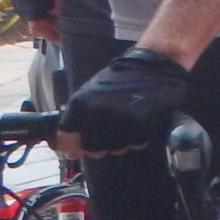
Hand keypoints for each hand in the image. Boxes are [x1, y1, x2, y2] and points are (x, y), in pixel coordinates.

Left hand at [57, 49, 189, 158]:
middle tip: (107, 134)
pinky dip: (136, 139)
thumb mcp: (89, 94)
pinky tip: (138, 125)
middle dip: (99, 146)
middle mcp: (98, 112)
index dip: (72, 145)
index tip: (77, 148)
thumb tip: (70, 153)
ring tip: (125, 125)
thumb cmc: (118, 80)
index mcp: (81, 103)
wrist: (152, 67)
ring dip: (119, 144)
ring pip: (114, 149)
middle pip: (92, 149)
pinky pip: (135, 144)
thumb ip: (77, 123)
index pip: (67, 138)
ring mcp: (120, 119)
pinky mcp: (142, 124)